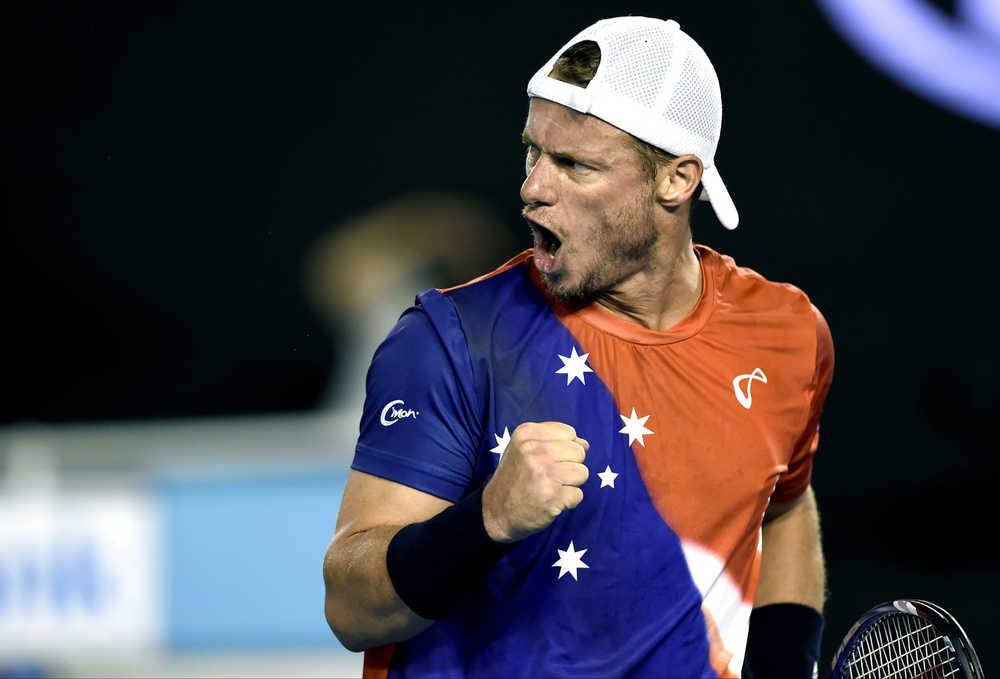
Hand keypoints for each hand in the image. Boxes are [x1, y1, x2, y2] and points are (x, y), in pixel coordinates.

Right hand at [481, 422, 588, 542]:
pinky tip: (550, 502)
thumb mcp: (523, 449)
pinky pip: (578, 495)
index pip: (569, 433)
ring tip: (550, 488)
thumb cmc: (514, 478)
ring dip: (571, 484)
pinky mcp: (552, 497)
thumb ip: (553, 441)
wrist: (495, 512)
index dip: (564, 448)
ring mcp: (544, 473)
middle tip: (550, 477)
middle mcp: (534, 451)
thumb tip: (585, 444)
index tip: (548, 460)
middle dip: (570, 466)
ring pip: (582, 473)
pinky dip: (568, 502)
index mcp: (527, 434)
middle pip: (579, 452)